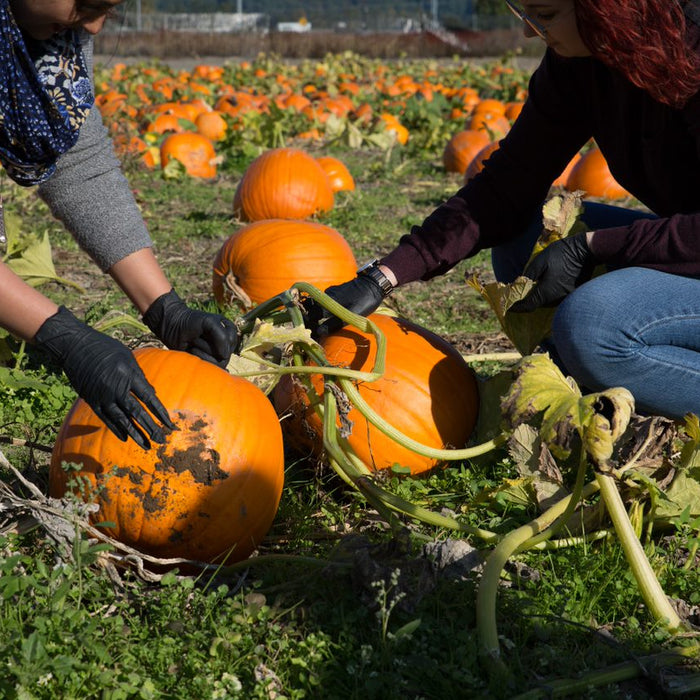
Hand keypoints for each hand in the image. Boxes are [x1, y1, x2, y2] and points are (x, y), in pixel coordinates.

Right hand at [33, 307, 174, 448]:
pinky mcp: (91, 399)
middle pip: (137, 412)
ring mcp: (102, 395)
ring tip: (146, 446)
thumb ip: (140, 376)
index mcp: (128, 374)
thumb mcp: (128, 356)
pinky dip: (116, 429)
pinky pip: (105, 418)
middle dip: (151, 428)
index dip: (160, 412)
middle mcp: (115, 388)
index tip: (169, 423)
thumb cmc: (105, 348)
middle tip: (162, 441)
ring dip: (135, 434)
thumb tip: (152, 394)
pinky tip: (126, 438)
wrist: (75, 346)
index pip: (148, 398)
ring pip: (121, 419)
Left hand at [143, 289, 237, 366]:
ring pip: (218, 362)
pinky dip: (199, 358)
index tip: (205, 330)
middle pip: (224, 354)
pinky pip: (210, 368)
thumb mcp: (209, 323)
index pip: (230, 342)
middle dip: (208, 345)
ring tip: (193, 343)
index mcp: (229, 332)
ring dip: (202, 352)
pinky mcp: (205, 361)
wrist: (172, 325)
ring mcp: (215, 354)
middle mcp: (225, 344)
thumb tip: (225, 356)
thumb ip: (222, 337)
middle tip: (197, 336)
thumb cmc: (191, 321)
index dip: (218, 338)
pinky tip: (192, 350)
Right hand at [304, 275, 386, 338]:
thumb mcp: (351, 314)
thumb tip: (319, 332)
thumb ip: (335, 323)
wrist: (374, 283)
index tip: (304, 332)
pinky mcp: (336, 293)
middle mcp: (327, 296)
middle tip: (308, 330)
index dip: (305, 323)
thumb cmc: (365, 300)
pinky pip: (324, 302)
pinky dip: (321, 310)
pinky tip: (324, 317)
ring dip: (314, 314)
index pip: (310, 314)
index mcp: (329, 301)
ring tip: (314, 326)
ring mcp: (331, 293)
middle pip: (310, 308)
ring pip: (317, 304)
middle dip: (307, 319)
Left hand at [509, 233, 595, 312]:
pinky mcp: (572, 294)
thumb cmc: (561, 254)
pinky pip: (555, 298)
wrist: (586, 250)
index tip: (508, 305)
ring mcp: (566, 297)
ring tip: (529, 289)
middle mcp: (556, 299)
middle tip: (516, 295)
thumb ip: (528, 276)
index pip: (527, 306)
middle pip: (537, 305)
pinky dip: (547, 295)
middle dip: (526, 301)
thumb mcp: (540, 262)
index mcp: (546, 292)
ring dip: (537, 298)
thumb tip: (518, 286)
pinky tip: (545, 285)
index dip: (516, 307)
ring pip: (546, 302)